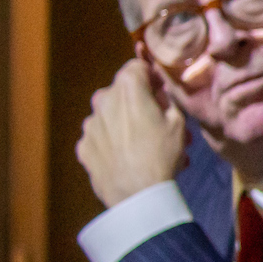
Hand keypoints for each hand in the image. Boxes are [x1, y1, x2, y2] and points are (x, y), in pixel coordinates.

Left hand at [75, 59, 190, 208]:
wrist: (136, 194)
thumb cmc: (161, 154)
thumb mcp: (179, 123)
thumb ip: (166, 101)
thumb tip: (158, 95)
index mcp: (127, 88)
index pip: (136, 66)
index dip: (151, 77)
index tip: (162, 92)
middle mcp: (102, 100)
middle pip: (122, 92)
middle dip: (139, 102)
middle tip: (159, 123)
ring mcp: (89, 125)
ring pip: (110, 115)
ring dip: (125, 123)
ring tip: (145, 147)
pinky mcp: (83, 146)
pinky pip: (100, 137)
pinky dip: (112, 142)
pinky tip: (128, 158)